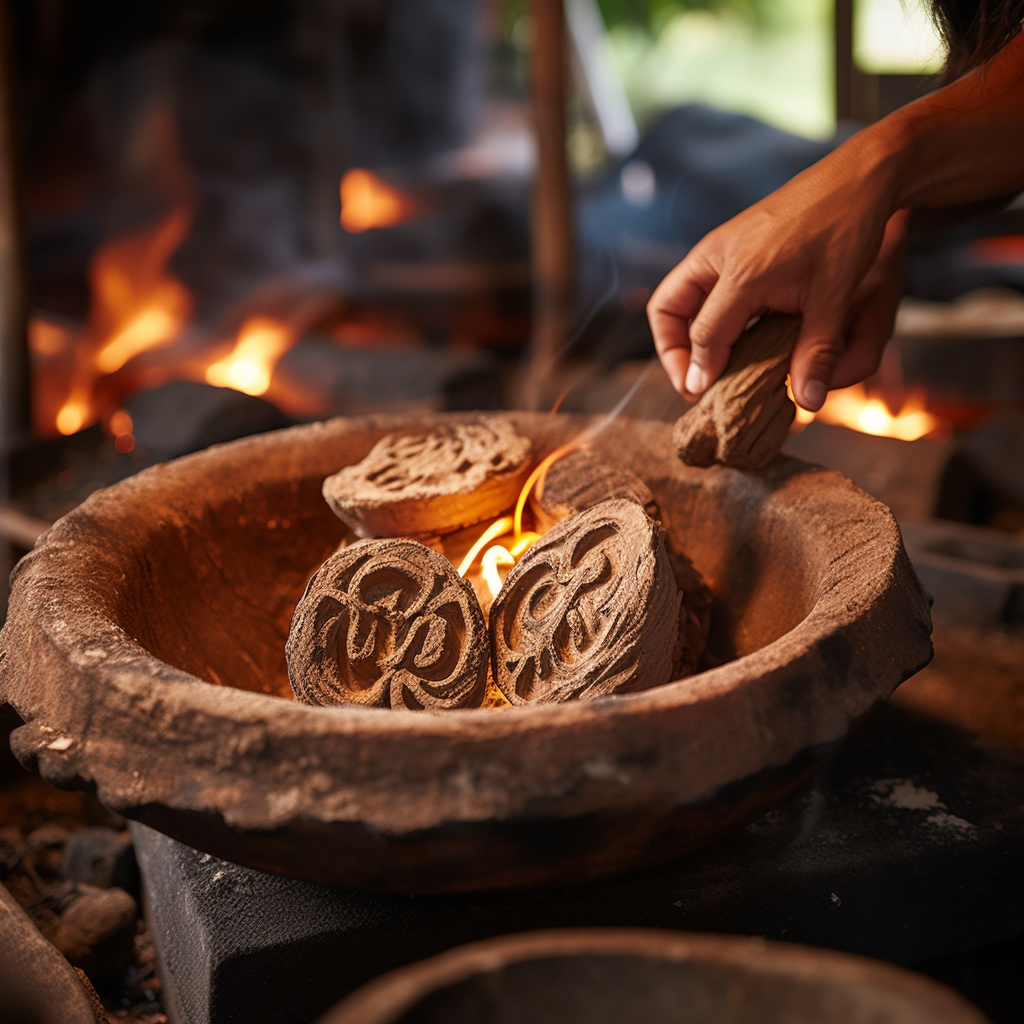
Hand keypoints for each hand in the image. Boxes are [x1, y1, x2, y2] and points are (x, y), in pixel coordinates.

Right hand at [648, 139, 900, 410]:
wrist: (860, 177)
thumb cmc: (847, 231)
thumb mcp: (834, 298)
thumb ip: (816, 352)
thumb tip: (807, 402)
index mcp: (740, 272)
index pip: (703, 335)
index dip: (700, 372)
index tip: (706, 397)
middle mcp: (718, 256)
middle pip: (667, 310)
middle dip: (672, 352)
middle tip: (693, 383)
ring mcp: (721, 246)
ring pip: (678, 295)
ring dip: (684, 333)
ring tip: (708, 365)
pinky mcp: (731, 243)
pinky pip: (699, 285)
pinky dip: (703, 315)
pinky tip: (733, 335)